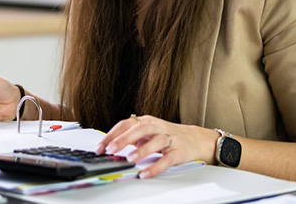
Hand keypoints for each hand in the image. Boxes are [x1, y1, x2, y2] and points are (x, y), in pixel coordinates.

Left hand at [95, 115, 220, 178]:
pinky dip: (156, 167)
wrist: (195, 139)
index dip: (112, 134)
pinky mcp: (179, 152)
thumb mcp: (147, 133)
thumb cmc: (167, 136)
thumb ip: (131, 137)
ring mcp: (169, 139)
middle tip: (111, 149)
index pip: (126, 124)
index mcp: (147, 121)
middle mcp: (157, 127)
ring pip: (156, 141)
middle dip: (124, 139)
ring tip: (130, 159)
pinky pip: (167, 159)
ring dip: (142, 150)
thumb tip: (109, 146)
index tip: (101, 146)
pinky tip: (145, 173)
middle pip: (140, 128)